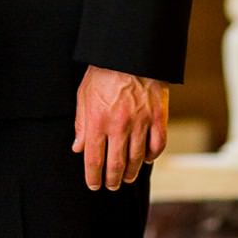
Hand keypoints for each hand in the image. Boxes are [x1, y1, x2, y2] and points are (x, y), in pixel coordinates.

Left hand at [72, 66, 168, 190]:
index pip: (94, 159)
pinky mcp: (158, 117)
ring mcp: (141, 122)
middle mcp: (119, 125)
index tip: (93, 185)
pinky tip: (146, 159)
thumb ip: (81, 123)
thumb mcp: (84, 95)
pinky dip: (152, 156)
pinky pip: (158, 145)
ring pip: (137, 159)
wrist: (130, 52)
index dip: (93, 177)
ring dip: (131, 173)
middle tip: (110, 186)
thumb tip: (78, 148)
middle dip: (112, 180)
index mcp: (98, 120)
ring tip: (127, 178)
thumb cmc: (103, 72)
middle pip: (116, 164)